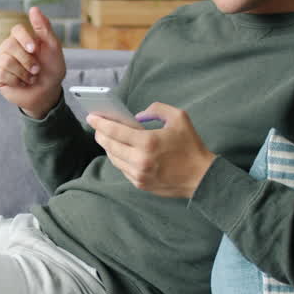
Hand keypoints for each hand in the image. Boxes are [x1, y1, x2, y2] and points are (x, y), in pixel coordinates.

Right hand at [0, 7, 66, 117]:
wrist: (46, 93)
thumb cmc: (51, 70)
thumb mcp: (53, 48)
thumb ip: (44, 28)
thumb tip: (33, 9)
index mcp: (22, 38)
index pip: (16, 30)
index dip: (24, 39)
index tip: (34, 49)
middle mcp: (9, 47)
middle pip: (9, 45)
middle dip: (26, 60)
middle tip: (36, 70)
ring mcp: (1, 60)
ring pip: (5, 60)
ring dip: (22, 72)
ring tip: (29, 78)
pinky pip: (0, 72)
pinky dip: (15, 80)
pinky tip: (20, 82)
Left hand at [86, 102, 215, 198]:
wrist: (202, 178)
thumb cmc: (191, 146)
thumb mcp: (179, 118)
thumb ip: (156, 109)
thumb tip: (137, 117)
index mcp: (148, 142)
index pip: (115, 131)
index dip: (100, 123)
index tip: (91, 116)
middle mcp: (140, 160)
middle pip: (109, 145)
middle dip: (100, 133)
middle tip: (97, 126)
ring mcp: (139, 174)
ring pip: (113, 158)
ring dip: (108, 146)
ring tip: (106, 136)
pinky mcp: (140, 184)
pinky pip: (122, 168)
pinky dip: (118, 158)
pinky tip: (119, 150)